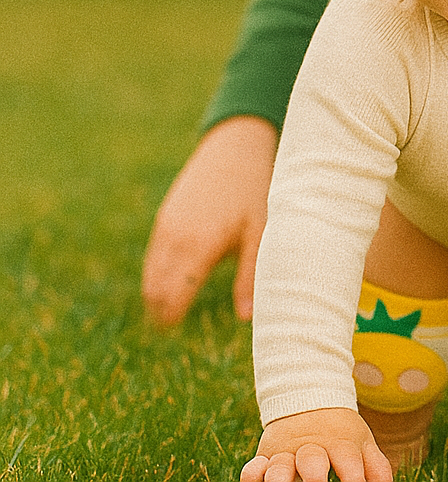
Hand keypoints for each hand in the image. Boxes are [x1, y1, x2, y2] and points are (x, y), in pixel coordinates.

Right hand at [142, 116, 276, 324]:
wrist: (235, 149)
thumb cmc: (255, 191)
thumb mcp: (261, 233)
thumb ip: (251, 276)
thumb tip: (246, 318)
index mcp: (201, 246)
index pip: (174, 295)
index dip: (172, 318)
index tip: (177, 333)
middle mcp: (177, 238)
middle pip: (156, 289)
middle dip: (161, 312)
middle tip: (172, 330)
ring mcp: (166, 226)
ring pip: (150, 273)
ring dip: (156, 295)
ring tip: (169, 313)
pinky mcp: (165, 217)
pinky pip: (153, 255)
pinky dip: (156, 274)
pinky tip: (172, 283)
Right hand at [240, 408, 392, 481]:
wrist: (309, 400)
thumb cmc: (340, 434)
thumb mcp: (361, 443)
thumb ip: (376, 466)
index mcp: (339, 444)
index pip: (348, 460)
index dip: (353, 475)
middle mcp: (312, 449)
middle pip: (312, 460)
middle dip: (314, 473)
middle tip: (318, 480)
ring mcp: (286, 453)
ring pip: (280, 464)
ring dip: (279, 474)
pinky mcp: (265, 457)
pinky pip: (254, 465)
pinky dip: (253, 472)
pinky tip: (254, 477)